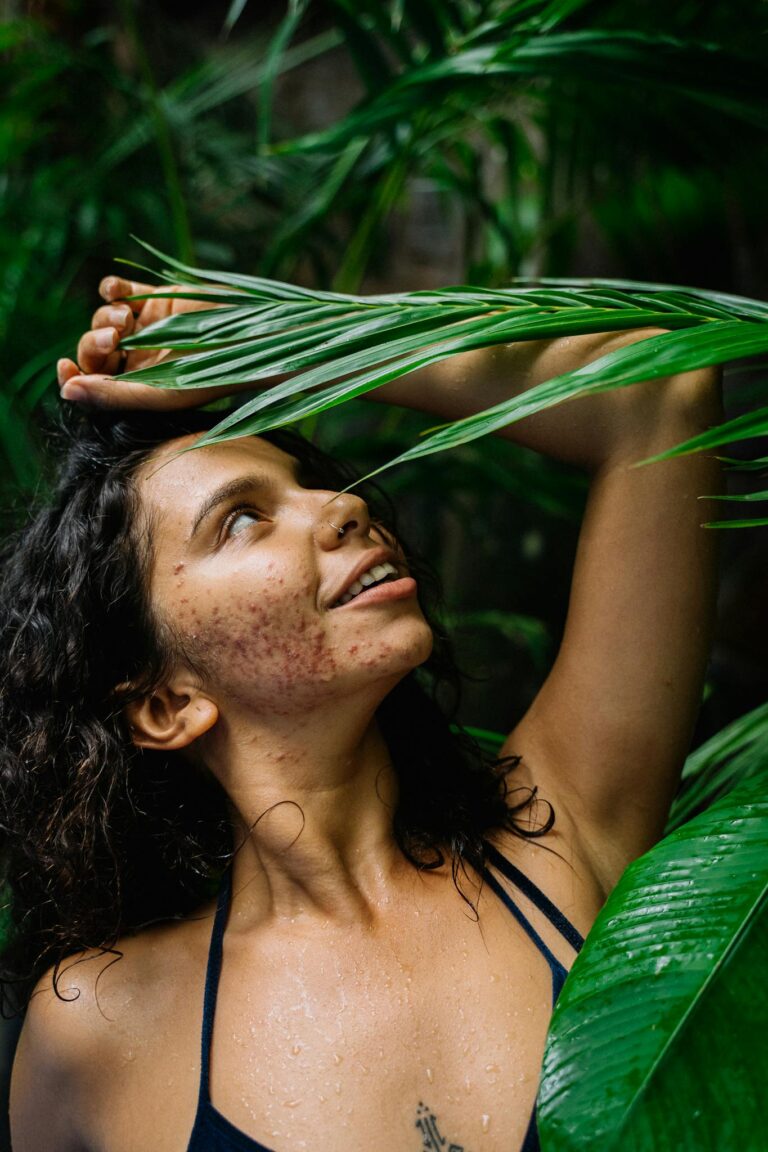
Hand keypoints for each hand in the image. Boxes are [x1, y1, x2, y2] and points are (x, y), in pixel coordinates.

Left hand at [57, 276, 228, 409]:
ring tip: (127, 318)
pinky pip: (117, 290)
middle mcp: (139, 358)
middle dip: (94, 343)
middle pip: (93, 349)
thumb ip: (113, 394)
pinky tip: (116, 292)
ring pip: (103, 318)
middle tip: (113, 339)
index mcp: (138, 387)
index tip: (65, 366)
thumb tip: (66, 391)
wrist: (252, 338)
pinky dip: (109, 288)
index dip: (72, 374)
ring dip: (105, 316)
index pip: (92, 382)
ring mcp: (146, 327)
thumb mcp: (161, 392)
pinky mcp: (155, 297)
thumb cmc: (212, 374)